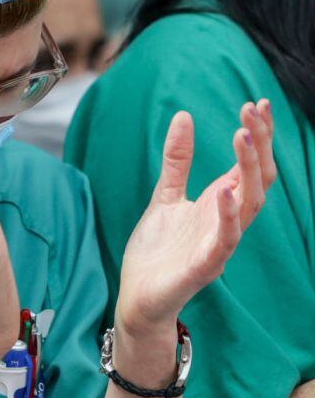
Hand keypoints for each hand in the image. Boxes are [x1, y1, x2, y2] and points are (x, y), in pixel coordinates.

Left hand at [116, 100, 275, 337]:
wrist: (138, 295)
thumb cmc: (157, 251)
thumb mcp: (165, 196)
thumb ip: (178, 161)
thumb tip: (184, 116)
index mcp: (220, 203)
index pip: (250, 165)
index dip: (257, 135)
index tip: (256, 103)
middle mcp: (227, 220)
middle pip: (258, 178)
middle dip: (260, 143)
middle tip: (253, 110)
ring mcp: (220, 243)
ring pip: (251, 204)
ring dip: (249, 169)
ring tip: (241, 136)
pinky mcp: (206, 265)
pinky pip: (227, 240)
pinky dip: (229, 216)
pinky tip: (225, 190)